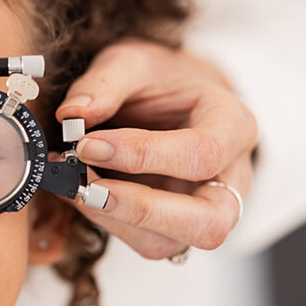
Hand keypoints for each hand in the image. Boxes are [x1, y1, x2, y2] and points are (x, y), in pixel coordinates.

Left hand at [56, 39, 257, 259]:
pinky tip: (80, 192)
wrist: (169, 97)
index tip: (87, 144)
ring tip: (75, 185)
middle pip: (208, 222)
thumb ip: (104, 83)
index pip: (202, 154)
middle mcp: (230, 177)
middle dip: (140, 210)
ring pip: (172, 243)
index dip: (142, 155)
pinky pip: (145, 243)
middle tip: (87, 186)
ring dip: (115, 221)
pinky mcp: (174, 227)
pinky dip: (105, 223)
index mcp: (233, 125)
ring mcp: (205, 209)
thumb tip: (72, 115)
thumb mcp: (131, 62)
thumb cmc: (158, 81)